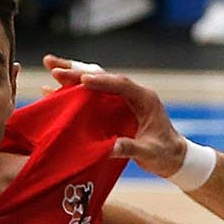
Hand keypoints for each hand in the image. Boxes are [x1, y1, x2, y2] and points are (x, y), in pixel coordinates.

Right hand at [40, 58, 188, 179]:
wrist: (173, 158)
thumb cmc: (165, 154)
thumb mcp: (150, 152)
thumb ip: (131, 148)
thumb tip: (109, 148)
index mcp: (145, 99)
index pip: (121, 85)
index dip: (101, 81)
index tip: (82, 80)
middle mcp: (133, 94)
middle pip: (103, 77)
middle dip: (78, 70)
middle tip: (52, 65)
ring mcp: (122, 99)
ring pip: (95, 81)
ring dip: (73, 75)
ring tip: (49, 66)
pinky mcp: (114, 107)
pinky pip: (92, 96)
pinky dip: (74, 92)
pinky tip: (53, 91)